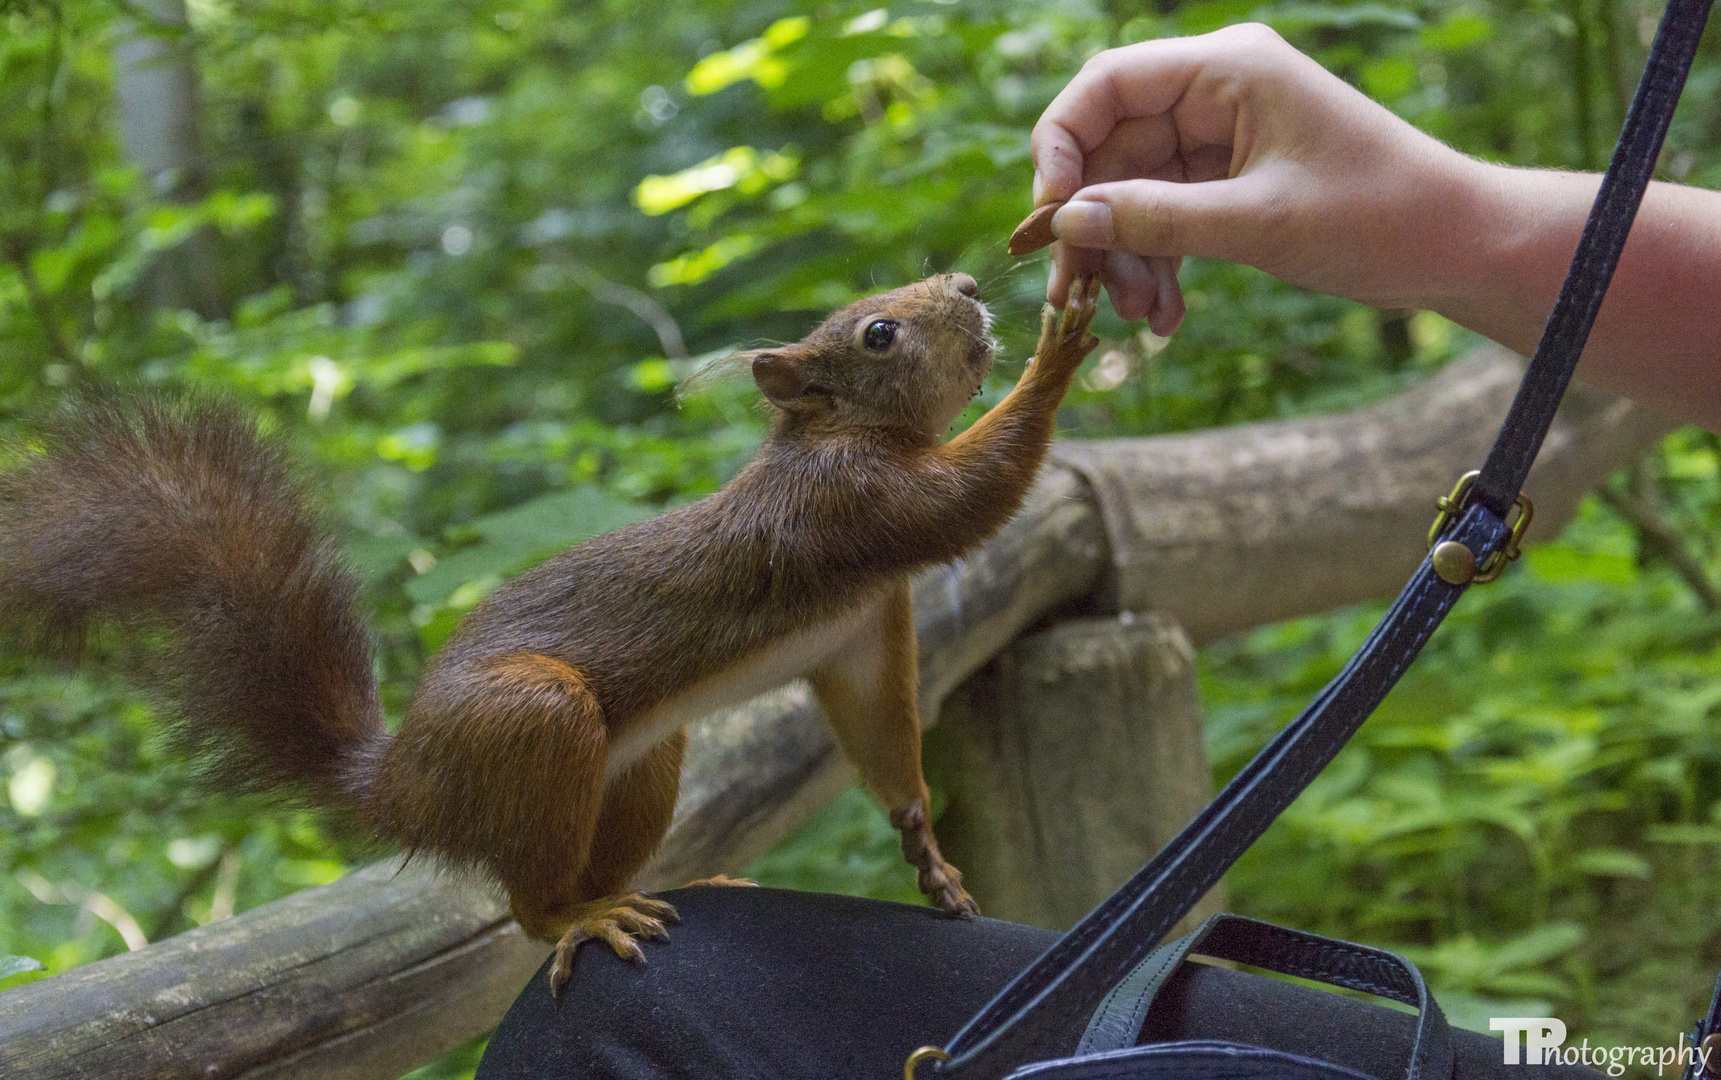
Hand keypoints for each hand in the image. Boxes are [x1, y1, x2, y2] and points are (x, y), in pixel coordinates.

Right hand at [1029, 23, 1485, 334]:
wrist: (1456, 247)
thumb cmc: (1377, 216)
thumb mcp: (1257, 223)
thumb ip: (1157, 218)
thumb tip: (1066, 222)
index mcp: (1227, 68)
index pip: (1106, 85)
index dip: (1061, 148)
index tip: (1050, 220)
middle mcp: (1217, 92)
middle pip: (1112, 150)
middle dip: (1096, 226)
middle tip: (1078, 295)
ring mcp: (1224, 137)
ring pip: (1135, 193)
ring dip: (1127, 258)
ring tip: (1142, 316)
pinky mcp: (1233, 180)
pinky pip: (1168, 217)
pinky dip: (1160, 264)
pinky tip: (1166, 315)